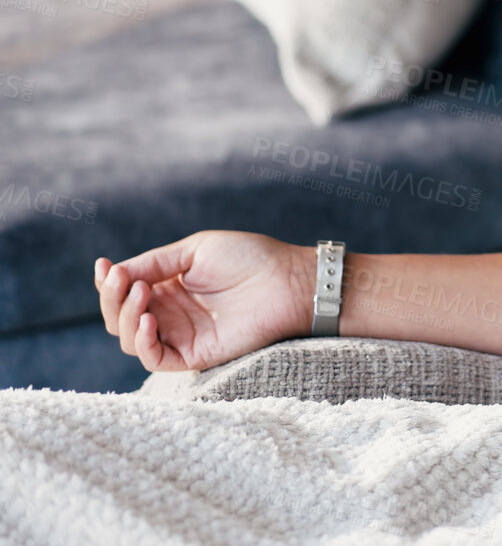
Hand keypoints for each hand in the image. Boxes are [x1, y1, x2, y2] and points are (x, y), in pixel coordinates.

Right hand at [94, 231, 313, 372]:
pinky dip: (142, 342)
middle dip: (112, 298)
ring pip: (130, 338)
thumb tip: (115, 271)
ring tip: (142, 293)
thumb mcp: (195, 251)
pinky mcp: (194, 355)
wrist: (288, 281)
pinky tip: (147, 319)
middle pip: (118, 317)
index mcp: (168, 287)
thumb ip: (155, 262)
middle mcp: (170, 313)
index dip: (109, 283)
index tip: (105, 267)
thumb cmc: (250, 258)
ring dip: (124, 316)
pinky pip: (155, 358)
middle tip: (125, 280)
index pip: (124, 293)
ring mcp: (181, 335)